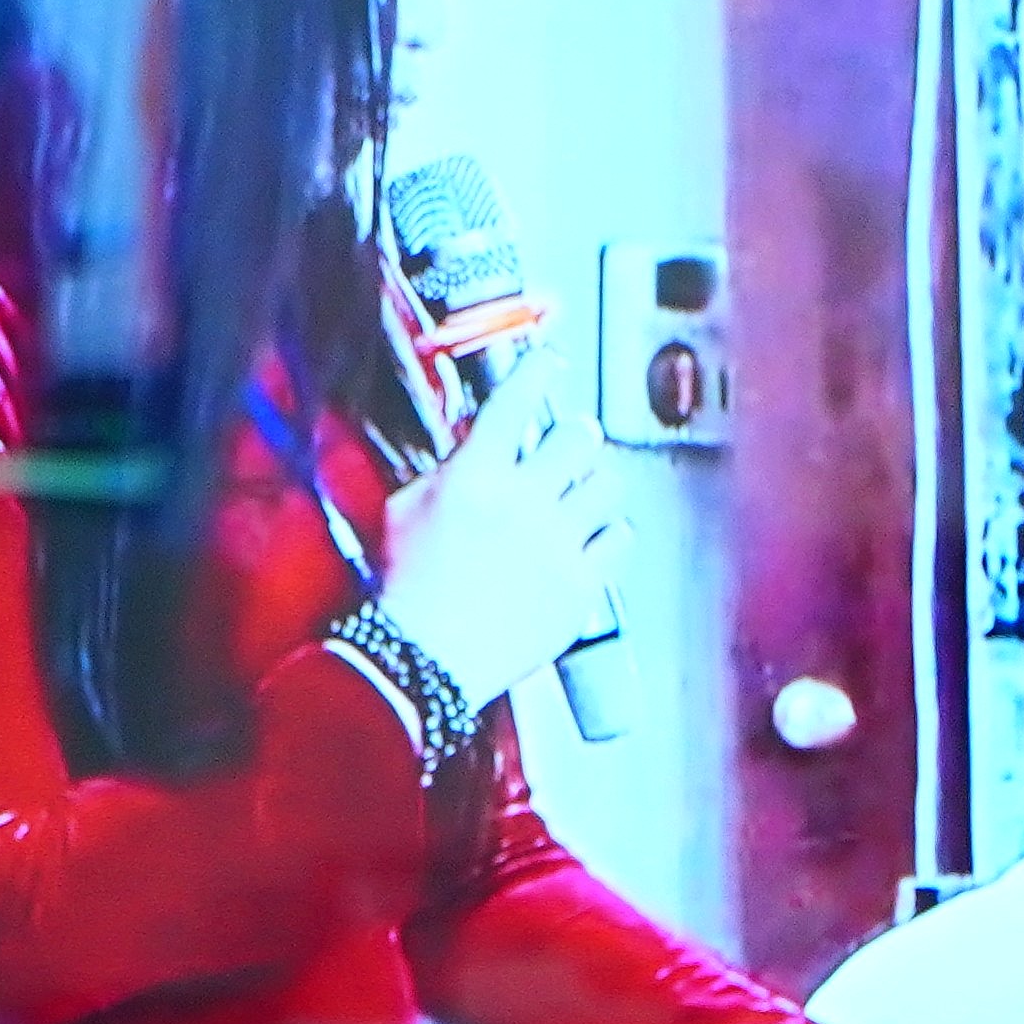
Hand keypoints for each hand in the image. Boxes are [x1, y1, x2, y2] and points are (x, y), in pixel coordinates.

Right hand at [375, 367, 617, 699]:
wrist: (418, 659)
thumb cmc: (403, 590)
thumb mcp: (404, 512)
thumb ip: (444, 470)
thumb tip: (475, 439)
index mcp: (473, 476)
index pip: (517, 400)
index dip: (539, 371)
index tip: (550, 364)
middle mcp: (521, 501)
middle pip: (579, 436)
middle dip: (573, 438)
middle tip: (566, 449)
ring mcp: (555, 543)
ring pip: (608, 483)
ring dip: (594, 484)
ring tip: (580, 496)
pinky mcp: (579, 584)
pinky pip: (620, 539)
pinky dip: (609, 535)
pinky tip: (590, 540)